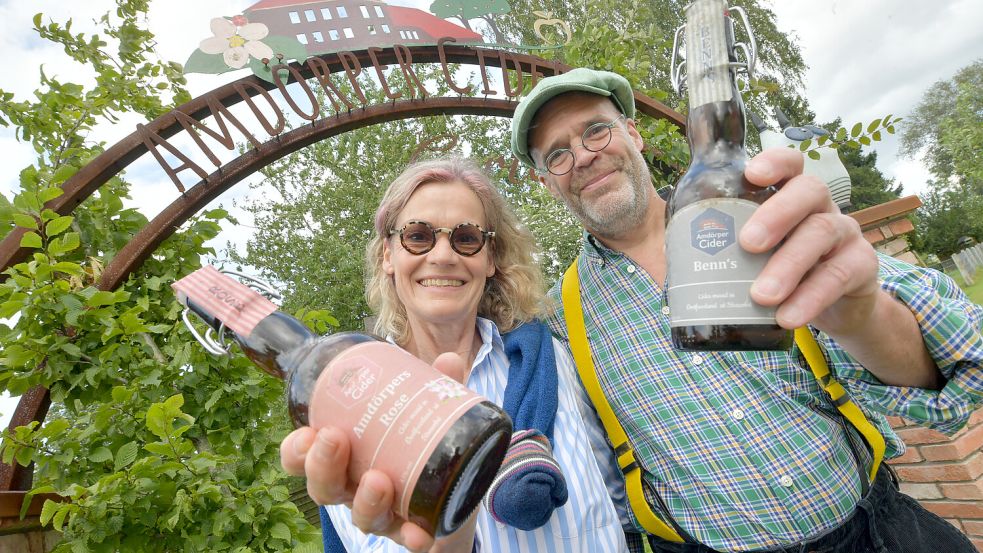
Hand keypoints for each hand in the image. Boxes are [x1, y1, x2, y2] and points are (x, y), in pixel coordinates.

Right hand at [279, 352, 470, 551]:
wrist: (457, 495)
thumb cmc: (422, 445)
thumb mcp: (426, 411)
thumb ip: (434, 388)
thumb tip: (447, 360)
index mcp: (347, 456)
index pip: (304, 457)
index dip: (296, 450)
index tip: (307, 432)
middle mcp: (355, 488)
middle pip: (324, 487)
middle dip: (322, 465)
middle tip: (334, 438)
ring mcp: (382, 513)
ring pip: (360, 517)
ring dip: (366, 500)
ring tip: (378, 479)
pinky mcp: (412, 531)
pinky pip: (406, 538)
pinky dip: (411, 536)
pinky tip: (420, 533)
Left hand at [741, 147, 880, 334]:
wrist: (835, 308)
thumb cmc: (783, 269)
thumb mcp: (758, 253)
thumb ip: (724, 245)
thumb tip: (669, 249)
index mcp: (792, 196)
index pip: (790, 164)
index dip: (774, 162)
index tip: (752, 174)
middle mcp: (821, 207)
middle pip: (809, 191)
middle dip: (776, 214)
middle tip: (746, 243)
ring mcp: (845, 233)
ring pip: (822, 234)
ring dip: (788, 265)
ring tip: (761, 296)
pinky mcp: (861, 266)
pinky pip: (838, 276)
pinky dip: (810, 298)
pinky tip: (787, 317)